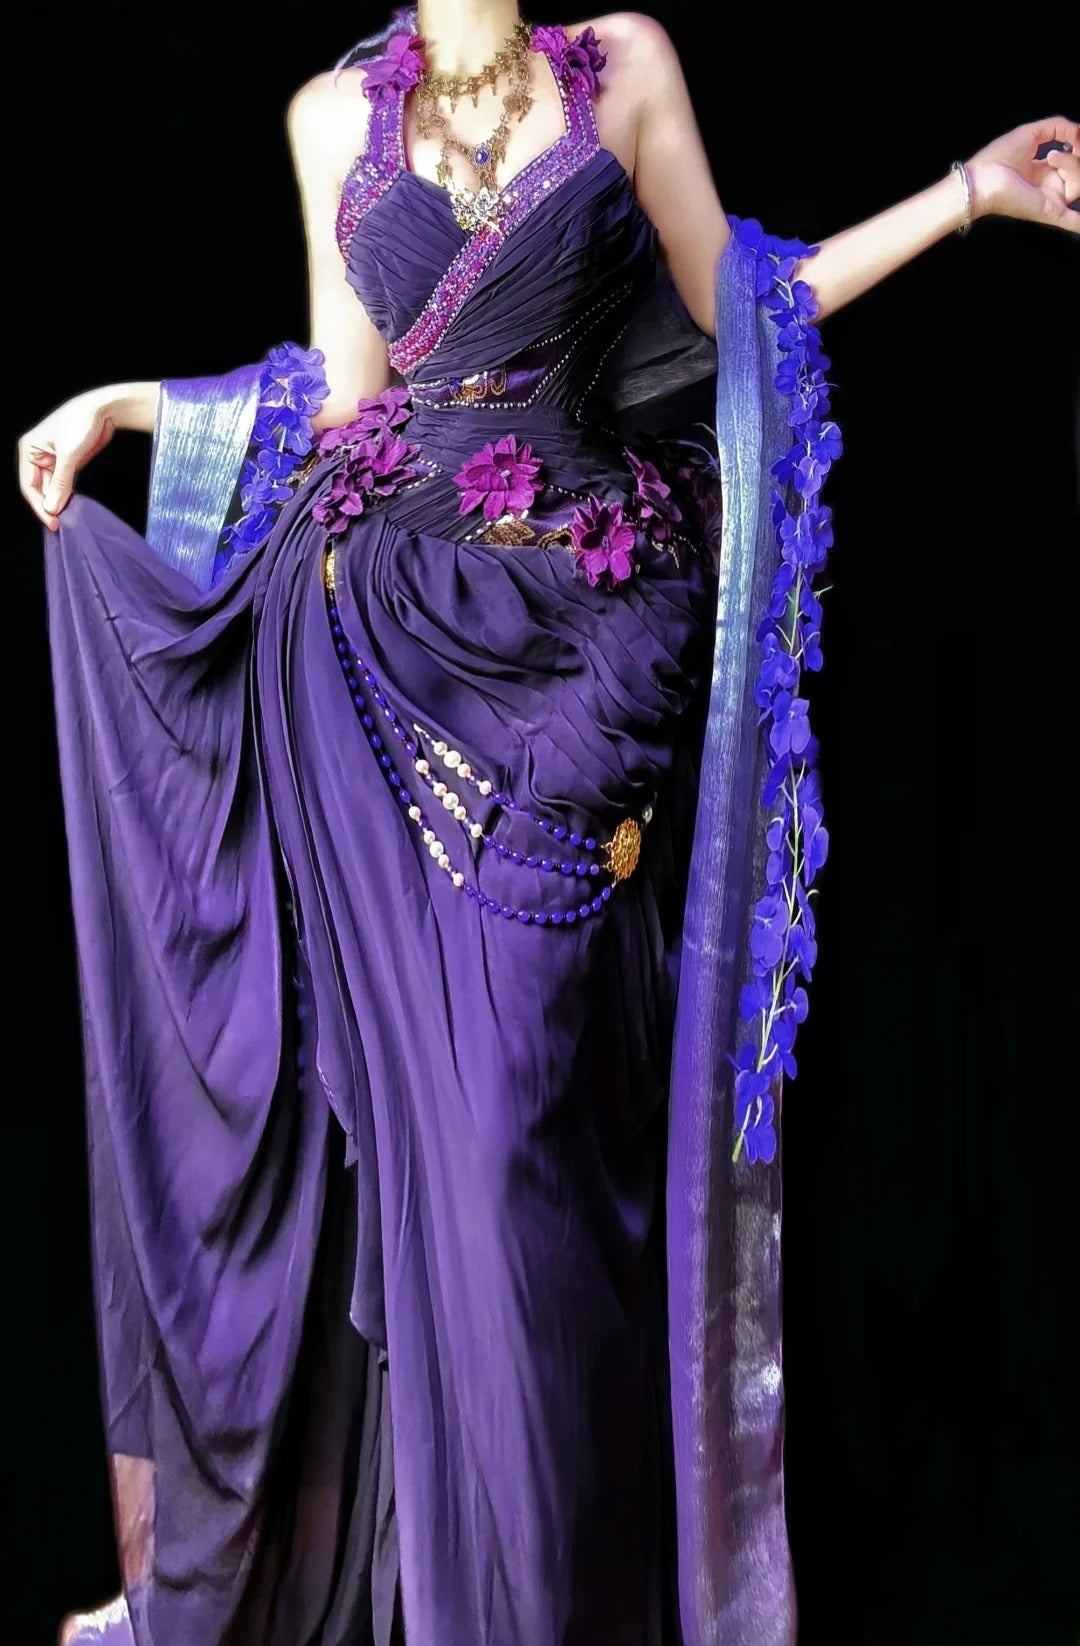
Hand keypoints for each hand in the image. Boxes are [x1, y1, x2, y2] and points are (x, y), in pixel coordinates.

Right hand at [18, 391, 116, 531]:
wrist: (104, 409)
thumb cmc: (81, 422)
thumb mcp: (69, 455)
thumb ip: (61, 483)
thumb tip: (51, 508)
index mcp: (29, 450)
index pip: (28, 485)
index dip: (39, 506)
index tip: (52, 522)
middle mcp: (37, 456)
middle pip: (39, 489)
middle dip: (50, 506)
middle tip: (62, 525)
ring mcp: (53, 460)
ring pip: (52, 489)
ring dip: (60, 503)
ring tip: (69, 519)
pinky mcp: (68, 464)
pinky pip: (64, 485)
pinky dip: (67, 496)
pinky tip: (73, 508)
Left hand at [967, 117, 1079, 232]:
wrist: (983, 179)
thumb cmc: (999, 157)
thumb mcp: (1030, 133)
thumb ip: (1058, 127)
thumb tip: (1079, 132)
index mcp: (1044, 170)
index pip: (1073, 160)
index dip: (1077, 146)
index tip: (1073, 137)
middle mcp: (1050, 186)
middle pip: (1079, 172)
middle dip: (1076, 156)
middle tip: (1063, 147)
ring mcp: (1051, 200)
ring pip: (1079, 184)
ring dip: (1072, 164)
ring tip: (1051, 158)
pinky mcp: (1050, 211)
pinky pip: (1071, 221)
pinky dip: (1079, 224)